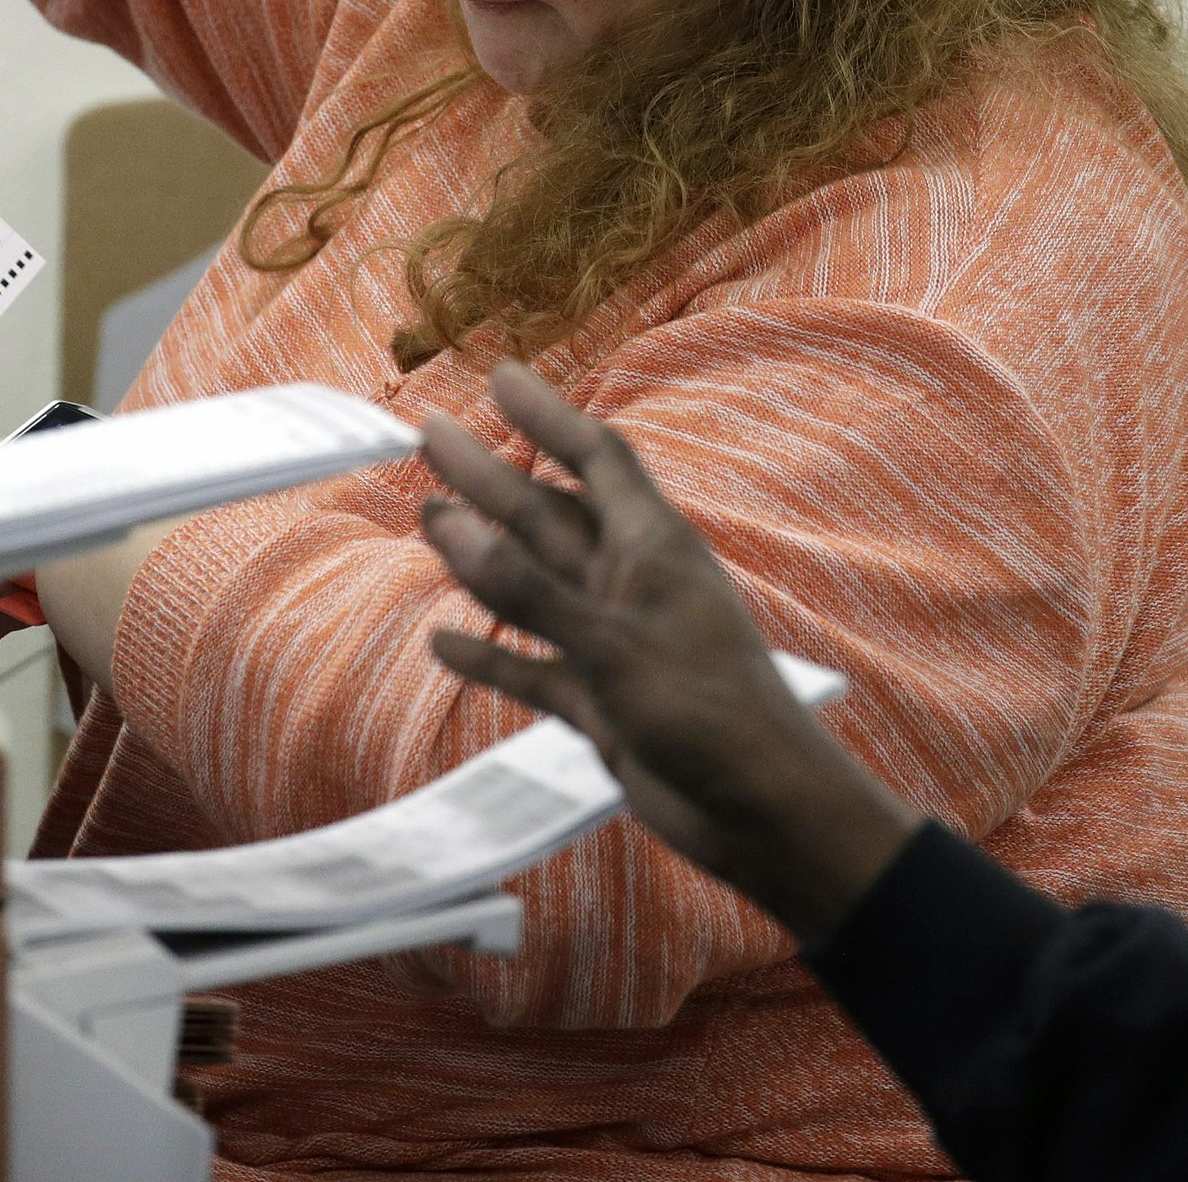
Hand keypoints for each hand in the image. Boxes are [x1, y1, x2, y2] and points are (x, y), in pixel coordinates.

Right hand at [419, 362, 923, 941]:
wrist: (760, 811)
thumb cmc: (708, 714)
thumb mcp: (611, 645)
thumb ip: (528, 591)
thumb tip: (451, 528)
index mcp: (653, 549)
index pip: (597, 459)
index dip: (549, 415)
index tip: (500, 375)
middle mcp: (632, 585)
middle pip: (550, 514)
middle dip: (491, 476)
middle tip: (431, 436)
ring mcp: (616, 643)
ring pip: (536, 586)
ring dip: (483, 556)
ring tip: (427, 519)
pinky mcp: (604, 701)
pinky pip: (533, 666)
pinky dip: (492, 652)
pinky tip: (444, 642)